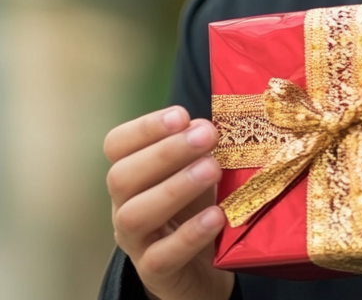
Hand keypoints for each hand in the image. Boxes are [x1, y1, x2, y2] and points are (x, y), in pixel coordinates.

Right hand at [104, 106, 234, 299]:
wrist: (204, 269)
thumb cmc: (198, 206)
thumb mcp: (201, 170)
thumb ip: (203, 147)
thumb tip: (210, 124)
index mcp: (133, 174)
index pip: (117, 145)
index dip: (145, 127)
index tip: (181, 115)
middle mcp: (125, 206)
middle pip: (122, 177)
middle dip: (166, 152)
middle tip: (207, 135)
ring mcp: (136, 242)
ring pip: (134, 216)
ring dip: (176, 187)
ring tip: (213, 169)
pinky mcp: (156, 273)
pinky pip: (161, 256)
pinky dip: (189, 234)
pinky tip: (216, 216)